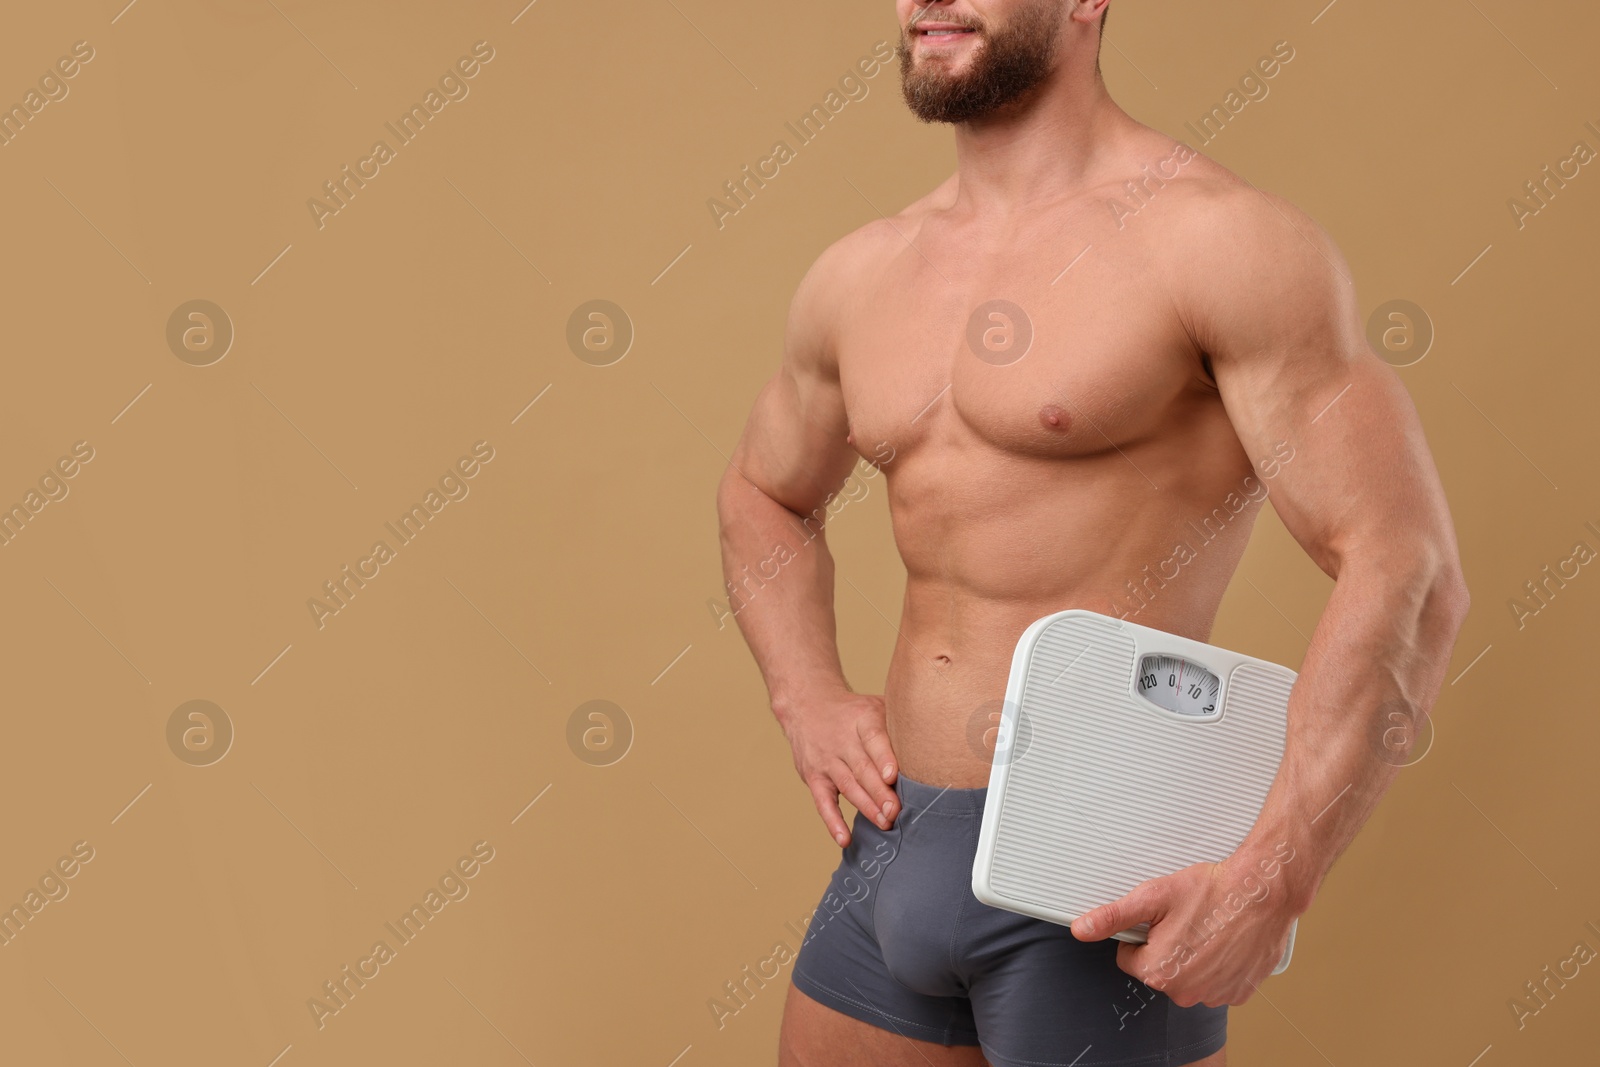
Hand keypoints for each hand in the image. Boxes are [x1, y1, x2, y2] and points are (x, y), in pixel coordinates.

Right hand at [780, 690, 899, 846]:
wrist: (807, 705)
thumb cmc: (854, 711)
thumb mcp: (876, 704)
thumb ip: (901, 720)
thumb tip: (937, 739)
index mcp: (862, 718)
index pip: (872, 737)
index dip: (883, 757)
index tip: (893, 776)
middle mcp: (842, 739)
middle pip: (862, 767)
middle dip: (880, 792)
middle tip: (896, 811)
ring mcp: (826, 760)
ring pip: (847, 786)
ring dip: (866, 807)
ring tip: (885, 823)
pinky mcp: (814, 777)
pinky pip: (823, 802)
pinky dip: (833, 822)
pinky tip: (845, 839)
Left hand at [1068, 851, 1298, 1006]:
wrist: (1262, 892)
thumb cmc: (1212, 892)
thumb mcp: (1152, 897)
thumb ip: (1113, 917)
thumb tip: (1082, 929)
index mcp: (1158, 972)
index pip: (1130, 959)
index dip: (1142, 935)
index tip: (1161, 920)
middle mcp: (1186, 992)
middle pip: (1160, 970)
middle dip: (1167, 947)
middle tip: (1186, 920)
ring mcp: (1215, 995)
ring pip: (1189, 976)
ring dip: (1194, 957)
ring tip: (1208, 928)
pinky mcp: (1240, 992)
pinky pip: (1217, 981)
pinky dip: (1219, 965)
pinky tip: (1226, 941)